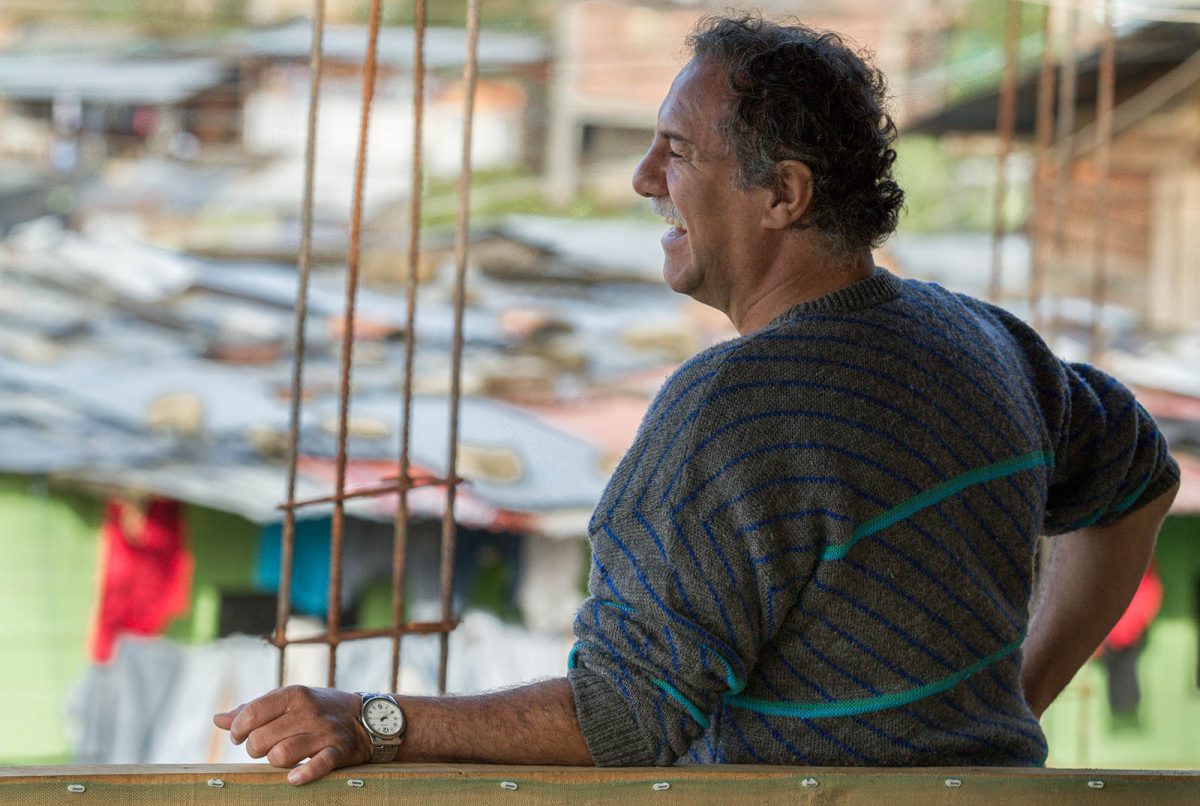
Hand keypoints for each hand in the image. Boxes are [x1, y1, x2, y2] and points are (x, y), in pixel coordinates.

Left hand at [213, 686, 371, 784]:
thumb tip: (218, 719)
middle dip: (256, 749)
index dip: (238, 730)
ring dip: (275, 762)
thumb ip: (253, 710)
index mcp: (293, 694)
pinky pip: (317, 765)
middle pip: (260, 740)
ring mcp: (324, 732)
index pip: (251, 714)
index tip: (241, 736)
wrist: (364, 718)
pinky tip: (294, 778)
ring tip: (281, 758)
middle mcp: (307, 711)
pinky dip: (303, 774)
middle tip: (265, 747)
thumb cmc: (316, 710)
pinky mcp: (339, 751)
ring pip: (280, 756)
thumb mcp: (288, 702)